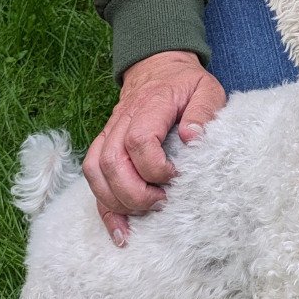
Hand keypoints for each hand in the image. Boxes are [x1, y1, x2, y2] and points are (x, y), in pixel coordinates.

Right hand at [82, 50, 226, 245]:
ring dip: (116, 202)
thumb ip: (203, 112)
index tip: (175, 177)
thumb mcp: (206, 89)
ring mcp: (109, 133)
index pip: (139, 140)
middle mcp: (122, 120)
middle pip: (112, 162)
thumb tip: (192, 138)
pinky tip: (120, 230)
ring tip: (142, 218)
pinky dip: (104, 207)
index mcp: (150, 105)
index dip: (155, 167)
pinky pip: (92, 177)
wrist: (158, 67)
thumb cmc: (185, 84)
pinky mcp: (104, 146)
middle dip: (135, 193)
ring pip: (96, 172)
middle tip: (161, 202)